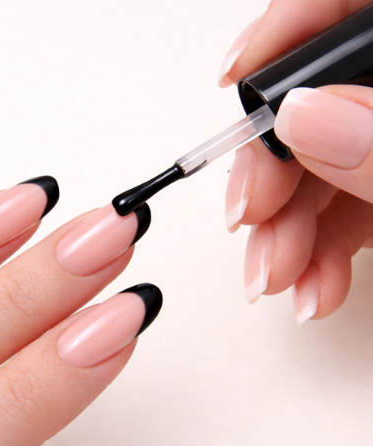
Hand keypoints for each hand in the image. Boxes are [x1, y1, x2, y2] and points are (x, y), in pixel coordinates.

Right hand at [218, 0, 372, 324]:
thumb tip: (302, 115)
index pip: (340, 8)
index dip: (281, 36)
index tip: (232, 80)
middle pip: (317, 103)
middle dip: (272, 172)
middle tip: (250, 219)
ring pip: (321, 168)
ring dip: (286, 232)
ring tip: (275, 278)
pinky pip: (344, 208)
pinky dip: (319, 254)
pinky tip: (310, 287)